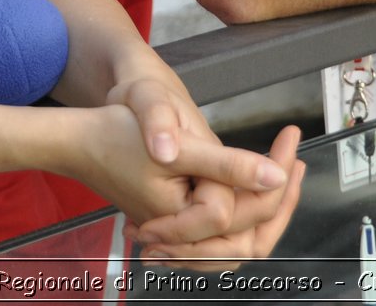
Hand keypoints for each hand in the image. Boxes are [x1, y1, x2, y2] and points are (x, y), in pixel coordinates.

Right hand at [129, 125, 305, 271]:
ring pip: (235, 240)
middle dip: (279, 199)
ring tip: (287, 169)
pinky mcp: (175, 225)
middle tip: (297, 158)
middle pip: (247, 237)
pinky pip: (218, 234)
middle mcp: (181, 235)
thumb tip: (276, 176)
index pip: (245, 212)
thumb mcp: (181, 144)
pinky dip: (243, 213)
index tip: (292, 136)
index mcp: (184, 219)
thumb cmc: (117, 135)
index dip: (276, 176)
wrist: (78, 140)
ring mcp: (177, 233)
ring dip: (265, 207)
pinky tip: (255, 186)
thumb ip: (229, 165)